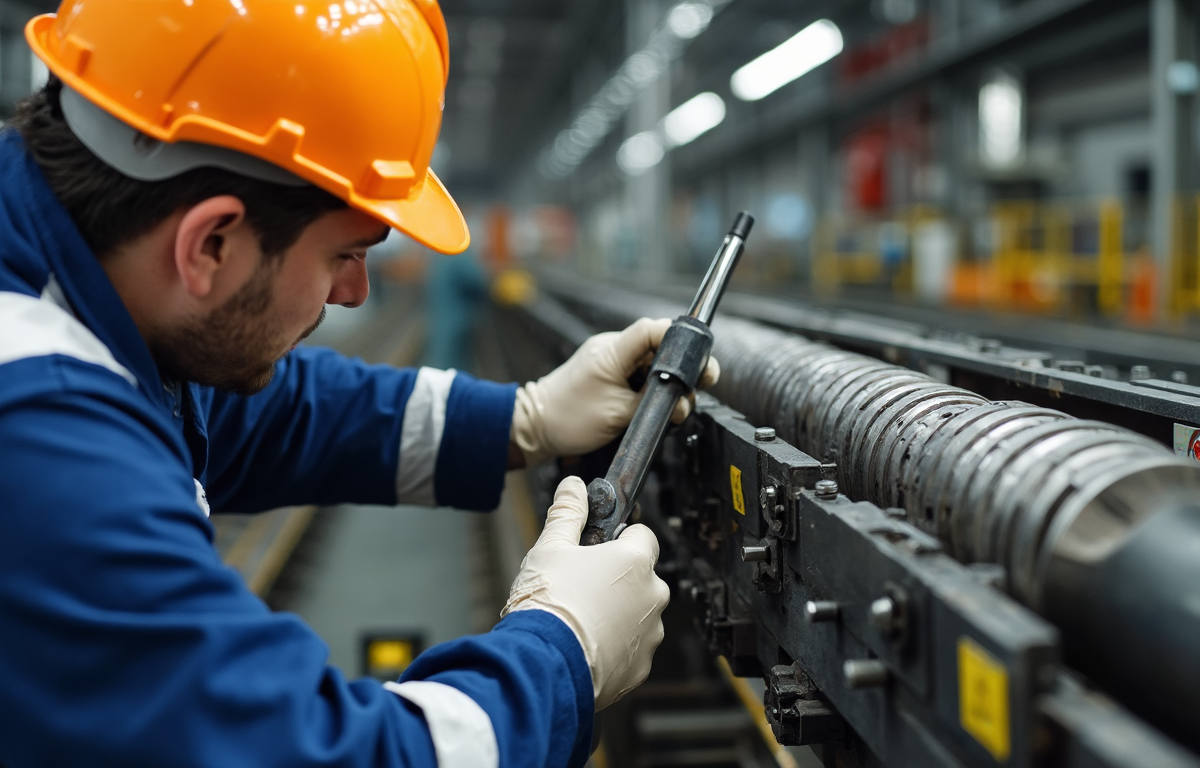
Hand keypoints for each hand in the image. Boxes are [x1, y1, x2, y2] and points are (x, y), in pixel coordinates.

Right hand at [501, 476, 669, 709]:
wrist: (543, 664)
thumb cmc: (548, 603)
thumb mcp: (550, 548)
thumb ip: (567, 513)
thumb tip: (573, 486)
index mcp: (635, 561)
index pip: (642, 535)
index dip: (619, 538)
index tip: (599, 548)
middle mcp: (653, 595)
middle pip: (641, 577)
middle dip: (617, 579)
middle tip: (581, 587)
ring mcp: (651, 633)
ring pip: (638, 614)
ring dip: (617, 614)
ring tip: (579, 620)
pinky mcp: (641, 666)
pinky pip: (632, 648)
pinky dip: (614, 646)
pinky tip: (584, 646)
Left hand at [510, 317, 719, 465]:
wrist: (536, 427)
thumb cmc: (568, 418)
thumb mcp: (618, 414)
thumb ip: (653, 404)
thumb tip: (681, 400)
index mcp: (613, 351)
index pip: (654, 330)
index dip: (681, 341)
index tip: (698, 361)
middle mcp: (614, 351)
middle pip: (661, 349)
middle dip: (682, 371)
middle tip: (693, 391)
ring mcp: (612, 363)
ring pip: (655, 366)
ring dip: (669, 387)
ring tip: (673, 410)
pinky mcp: (611, 376)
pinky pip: (642, 378)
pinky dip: (654, 393)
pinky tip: (656, 409)